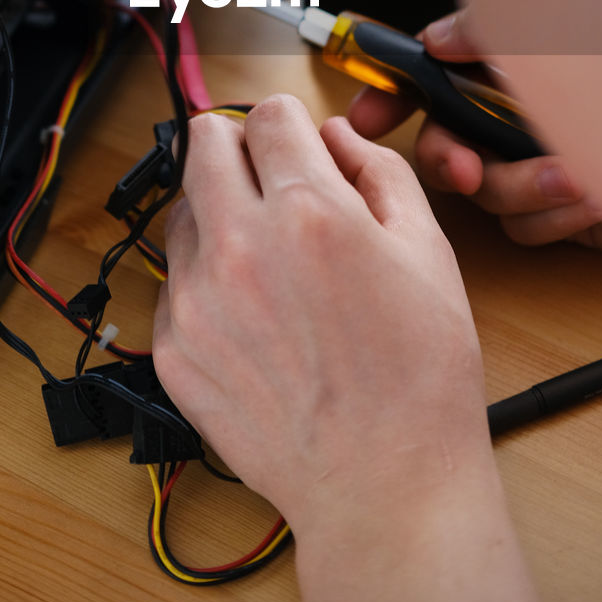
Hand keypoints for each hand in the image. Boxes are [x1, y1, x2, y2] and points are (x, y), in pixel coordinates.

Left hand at [153, 95, 539, 601]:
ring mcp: (197, 298)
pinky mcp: (173, 347)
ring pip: (182, 209)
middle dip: (235, 146)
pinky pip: (173, 279)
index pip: (266, 115)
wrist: (383, 486)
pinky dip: (206, 278)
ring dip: (217, 213)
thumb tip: (334, 137)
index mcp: (309, 211)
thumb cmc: (418, 376)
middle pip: (201, 141)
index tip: (295, 143)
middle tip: (266, 178)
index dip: (289, 122)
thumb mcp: (428, 251)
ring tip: (266, 258)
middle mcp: (241, 245)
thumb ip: (379, 171)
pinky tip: (253, 314)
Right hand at [348, 8, 601, 250]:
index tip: (361, 116)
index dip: (385, 100)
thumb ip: (492, 30)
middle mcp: (510, 124)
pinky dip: (558, 214)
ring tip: (573, 172)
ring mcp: (534, 170)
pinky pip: (530, 229)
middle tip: (464, 168)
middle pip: (442, 152)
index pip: (425, 86)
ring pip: (487, 199)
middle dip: (447, 161)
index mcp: (501, 77)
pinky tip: (593, 193)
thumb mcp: (561, 33)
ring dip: (525, 189)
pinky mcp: (563, 213)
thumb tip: (441, 37)